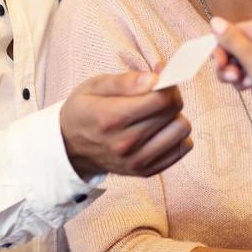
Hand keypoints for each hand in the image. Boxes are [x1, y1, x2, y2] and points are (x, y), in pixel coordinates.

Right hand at [60, 70, 190, 178]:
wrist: (69, 148)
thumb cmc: (85, 110)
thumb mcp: (95, 86)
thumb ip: (126, 81)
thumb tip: (155, 79)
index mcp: (111, 118)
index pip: (161, 100)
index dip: (167, 84)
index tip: (159, 80)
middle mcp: (125, 143)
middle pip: (173, 114)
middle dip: (171, 98)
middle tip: (157, 95)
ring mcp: (136, 161)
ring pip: (181, 132)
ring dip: (175, 118)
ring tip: (157, 114)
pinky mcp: (145, 172)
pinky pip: (180, 150)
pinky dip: (175, 136)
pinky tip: (160, 130)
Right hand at [208, 17, 251, 125]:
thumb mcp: (247, 54)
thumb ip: (229, 38)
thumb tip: (215, 20)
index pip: (229, 35)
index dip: (221, 53)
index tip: (220, 67)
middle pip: (235, 53)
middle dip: (231, 69)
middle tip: (235, 79)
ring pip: (245, 68)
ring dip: (243, 80)